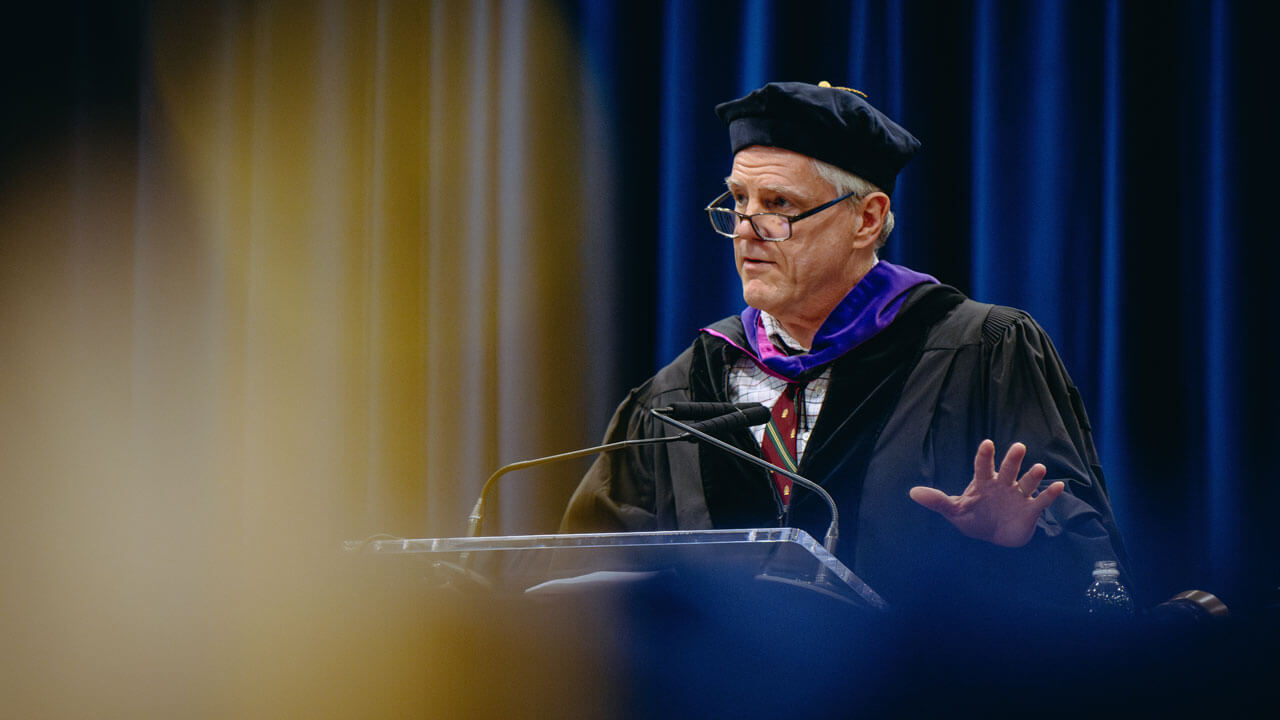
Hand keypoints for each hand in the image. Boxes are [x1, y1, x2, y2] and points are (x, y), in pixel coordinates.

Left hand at [908, 439, 1064, 547]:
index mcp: (984, 483)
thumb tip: (912, 492)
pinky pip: (1041, 500)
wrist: (994, 537)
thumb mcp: (954, 511)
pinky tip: (1059, 486)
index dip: (984, 456)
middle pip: (1008, 469)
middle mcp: (1003, 485)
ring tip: (1039, 468)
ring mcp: (1018, 496)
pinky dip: (1050, 494)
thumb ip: (937, 501)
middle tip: (1018, 446)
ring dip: (1033, 476)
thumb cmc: (974, 519)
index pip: (983, 466)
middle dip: (1012, 459)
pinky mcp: (1030, 510)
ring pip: (1026, 482)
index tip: (986, 443)